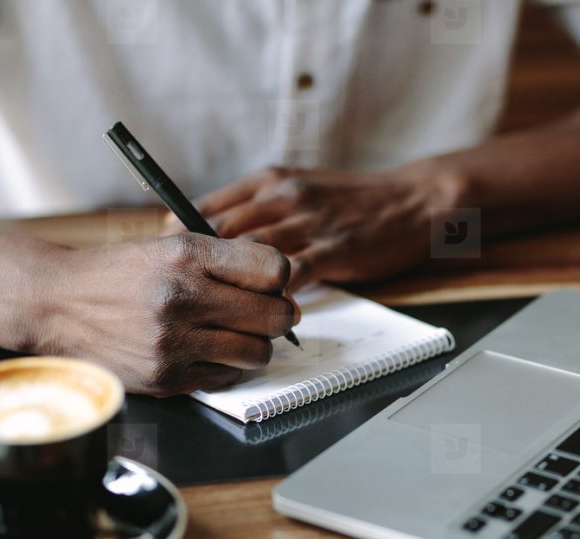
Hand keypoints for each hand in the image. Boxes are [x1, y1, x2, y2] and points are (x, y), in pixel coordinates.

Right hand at [29, 234, 296, 395]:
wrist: (55, 304)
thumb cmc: (118, 274)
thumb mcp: (168, 246)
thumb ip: (224, 260)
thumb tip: (282, 287)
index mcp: (187, 255)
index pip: (274, 270)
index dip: (278, 278)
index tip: (268, 284)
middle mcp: (182, 297)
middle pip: (275, 316)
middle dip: (277, 315)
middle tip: (263, 314)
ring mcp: (173, 342)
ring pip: (257, 353)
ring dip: (253, 345)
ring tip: (233, 334)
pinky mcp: (166, 377)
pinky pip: (226, 377)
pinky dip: (225, 366)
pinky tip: (204, 351)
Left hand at [173, 165, 463, 289]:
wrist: (413, 200)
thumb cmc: (353, 202)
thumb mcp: (299, 189)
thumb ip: (260, 210)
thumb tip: (215, 240)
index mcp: (269, 182)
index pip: (206, 207)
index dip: (180, 238)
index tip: (166, 264)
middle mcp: (282, 197)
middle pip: (219, 232)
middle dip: (195, 268)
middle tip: (178, 297)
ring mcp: (307, 222)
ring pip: (248, 256)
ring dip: (229, 287)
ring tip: (211, 314)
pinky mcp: (332, 249)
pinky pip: (290, 277)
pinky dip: (271, 299)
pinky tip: (262, 316)